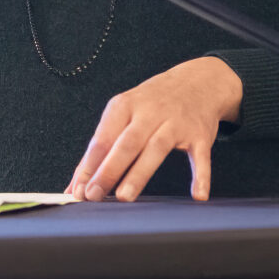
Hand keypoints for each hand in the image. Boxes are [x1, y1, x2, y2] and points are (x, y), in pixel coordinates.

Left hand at [67, 56, 243, 201]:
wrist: (197, 81)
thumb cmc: (152, 103)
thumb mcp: (124, 113)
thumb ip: (103, 147)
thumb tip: (78, 182)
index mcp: (124, 106)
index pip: (102, 139)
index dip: (88, 165)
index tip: (77, 190)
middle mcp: (149, 112)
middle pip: (126, 144)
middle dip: (108, 170)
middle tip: (94, 195)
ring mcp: (176, 123)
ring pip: (156, 149)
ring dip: (139, 174)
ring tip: (124, 197)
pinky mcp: (200, 135)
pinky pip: (200, 157)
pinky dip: (200, 176)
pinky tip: (197, 195)